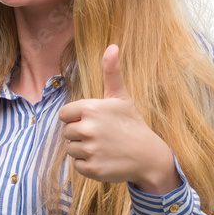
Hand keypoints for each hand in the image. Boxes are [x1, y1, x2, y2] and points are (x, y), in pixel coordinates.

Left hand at [58, 44, 181, 193]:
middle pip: (66, 132)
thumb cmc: (132, 124)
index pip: (64, 114)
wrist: (149, 156)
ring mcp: (90, 149)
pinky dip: (87, 164)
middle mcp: (88, 128)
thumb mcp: (121, 98)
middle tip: (100, 135)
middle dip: (79, 134)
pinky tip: (103, 159)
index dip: (76, 118)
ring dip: (82, 149)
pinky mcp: (91, 169)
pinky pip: (77, 165)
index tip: (92, 121)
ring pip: (70, 148)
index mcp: (91, 108)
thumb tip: (112, 46)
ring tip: (102, 147)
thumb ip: (111, 73)